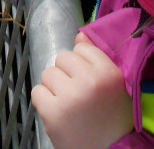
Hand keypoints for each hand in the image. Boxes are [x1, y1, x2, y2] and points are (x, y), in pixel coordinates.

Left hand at [32, 33, 134, 148]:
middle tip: (79, 95)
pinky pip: (37, 92)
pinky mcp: (53, 112)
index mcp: (109, 73)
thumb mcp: (115, 86)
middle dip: (67, 74)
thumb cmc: (113, 118)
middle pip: (62, 58)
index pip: (82, 47)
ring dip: (55, 87)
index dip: (83, 64)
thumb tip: (79, 34)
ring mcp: (70, 97)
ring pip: (48, 73)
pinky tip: (59, 113)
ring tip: (70, 105)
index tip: (90, 81)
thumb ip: (98, 58)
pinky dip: (45, 102)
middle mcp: (90, 82)